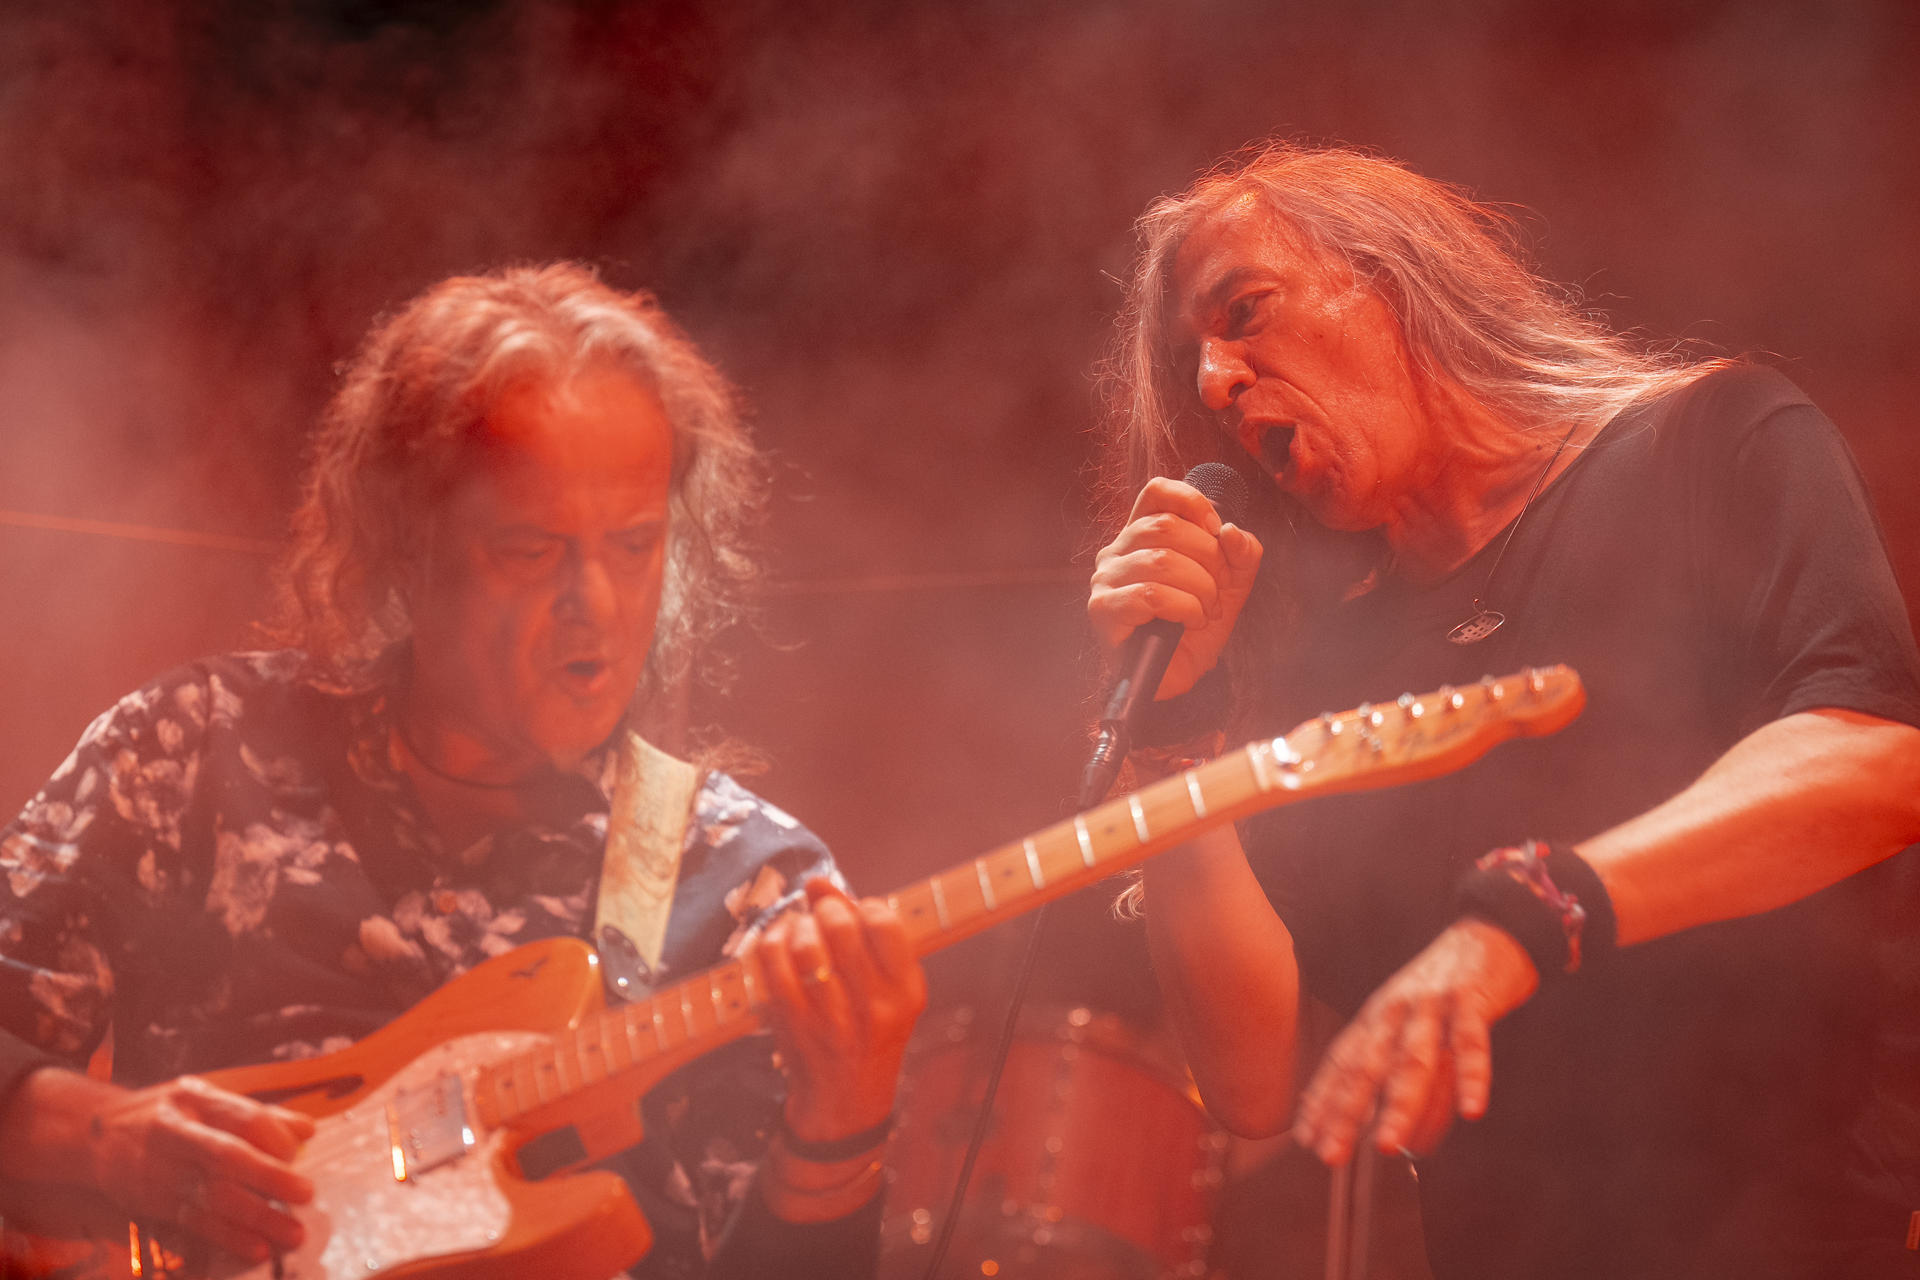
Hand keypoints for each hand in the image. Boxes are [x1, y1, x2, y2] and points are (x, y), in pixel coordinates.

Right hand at [0, 1068, 313, 1263]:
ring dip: (257, 1218)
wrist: (93, 1133)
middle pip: (229, 1157)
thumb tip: (309, 1129)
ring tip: (291, 1233)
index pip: (246, 1118)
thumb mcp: (206, 1098)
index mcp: (198, 1100)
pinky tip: (256, 1247)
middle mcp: (178, 1133)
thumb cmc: (166, 1113)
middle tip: (306, 1194)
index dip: (277, 1139)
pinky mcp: (152, 1202)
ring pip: (213, 1196)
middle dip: (271, 1178)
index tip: (298, 1156)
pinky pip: (194, 1223)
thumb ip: (257, 1114)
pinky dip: (228, 1237)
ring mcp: (162, 1170)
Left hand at [753, 879, 927, 1142]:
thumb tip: (818, 882)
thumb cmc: (871, 1030)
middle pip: (840, 926)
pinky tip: (781, 946)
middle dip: (826, 911)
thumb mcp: (890, 987)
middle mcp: (873, 1007)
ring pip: (804, 943)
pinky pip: (772, 964)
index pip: (884, 922)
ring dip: (799, 926)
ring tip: (803, 933)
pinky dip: (772, 943)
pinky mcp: (793, 1025)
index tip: (858, 916)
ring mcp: (830, 1019)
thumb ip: (864, 930)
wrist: (846, 1098)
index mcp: (905, 991)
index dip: (864, 906)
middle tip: (824, 920)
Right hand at [1088, 475, 1262, 700]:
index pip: (1157, 492)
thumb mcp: (1230, 586)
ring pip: (1161, 561)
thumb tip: (1231, 532)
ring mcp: (1106, 580)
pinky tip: (1190, 623)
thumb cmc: (1193, 630)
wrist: (1175, 679)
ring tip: (1206, 612)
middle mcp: (1117, 552)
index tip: (1217, 532)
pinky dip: (1185, 608)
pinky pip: (1151, 594)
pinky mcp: (1103, 610)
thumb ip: (1240, 554)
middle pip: (1166, 526)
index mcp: (1142, 537)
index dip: (1193, 502)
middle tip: (1218, 589)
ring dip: (1200, 588)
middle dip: (1208, 557)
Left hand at [1293, 919, 1537, 1164]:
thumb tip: (1372, 1124)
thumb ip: (1388, 1064)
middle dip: (1346, 1113)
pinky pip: (1471, 1043)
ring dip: (1399, 1104)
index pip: (1341, 1064)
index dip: (1323, 1102)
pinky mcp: (1471, 1000)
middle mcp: (1394, 1012)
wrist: (1487, 933)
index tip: (1305, 1140)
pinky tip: (1471, 1111)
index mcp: (1375, 1018)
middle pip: (1366, 1068)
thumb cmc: (1440, 990)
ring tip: (1387, 1144)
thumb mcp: (1404, 1020)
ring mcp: (1431, 1006)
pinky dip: (1471, 1076)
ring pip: (1413, 1061)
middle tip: (1330, 1155)